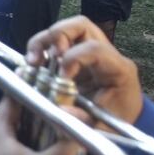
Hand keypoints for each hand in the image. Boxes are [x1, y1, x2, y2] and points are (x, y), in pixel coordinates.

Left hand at [0, 99, 80, 154]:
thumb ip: (67, 148)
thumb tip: (81, 132)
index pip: (12, 99)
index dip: (31, 93)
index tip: (47, 93)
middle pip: (10, 120)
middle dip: (32, 120)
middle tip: (50, 122)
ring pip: (5, 140)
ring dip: (24, 140)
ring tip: (43, 146)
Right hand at [24, 16, 143, 125]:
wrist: (121, 121)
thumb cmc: (117, 122)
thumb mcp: (103, 128)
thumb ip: (84, 121)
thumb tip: (61, 110)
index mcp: (119, 70)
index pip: (96, 49)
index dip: (75, 58)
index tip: (62, 78)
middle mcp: (105, 54)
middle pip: (81, 26)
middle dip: (58, 35)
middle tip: (44, 57)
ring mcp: (88, 52)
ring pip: (66, 29)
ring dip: (44, 41)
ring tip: (32, 61)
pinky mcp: (74, 56)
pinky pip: (56, 42)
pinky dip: (40, 49)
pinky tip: (33, 65)